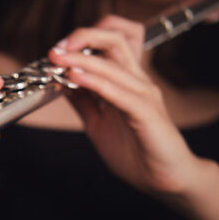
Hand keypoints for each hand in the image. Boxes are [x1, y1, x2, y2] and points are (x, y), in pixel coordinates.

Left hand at [48, 15, 201, 195]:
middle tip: (56, 49)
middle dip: (83, 39)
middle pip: (114, 43)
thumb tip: (64, 85)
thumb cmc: (136, 154)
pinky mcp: (147, 114)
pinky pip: (119, 93)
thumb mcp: (98, 126)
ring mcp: (144, 96)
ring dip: (82, 60)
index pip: (107, 48)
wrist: (164, 181)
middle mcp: (138, 83)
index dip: (80, 44)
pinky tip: (75, 77)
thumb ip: (85, 104)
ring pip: (113, 66)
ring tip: (58, 58)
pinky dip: (96, 83)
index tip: (54, 52)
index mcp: (127, 84)